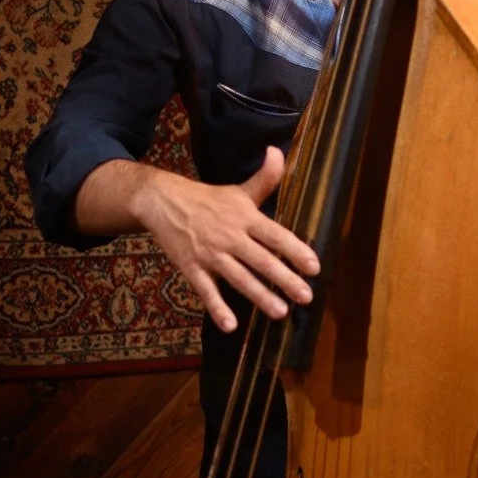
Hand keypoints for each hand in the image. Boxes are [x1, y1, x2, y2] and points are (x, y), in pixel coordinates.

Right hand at [133, 148, 319, 332]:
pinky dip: (217, 308)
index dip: (295, 250)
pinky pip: (206, 290)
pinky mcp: (192, 267)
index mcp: (245, 217)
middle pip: (261, 260)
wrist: (163, 201)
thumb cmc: (208, 199)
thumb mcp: (239, 189)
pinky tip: (230, 325)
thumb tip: (278, 152)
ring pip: (239, 278)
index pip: (275, 235)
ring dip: (259, 295)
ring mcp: (210, 253)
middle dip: (285, 279)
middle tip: (306, 297)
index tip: (314, 267)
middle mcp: (230, 236)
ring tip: (280, 312)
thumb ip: (265, 178)